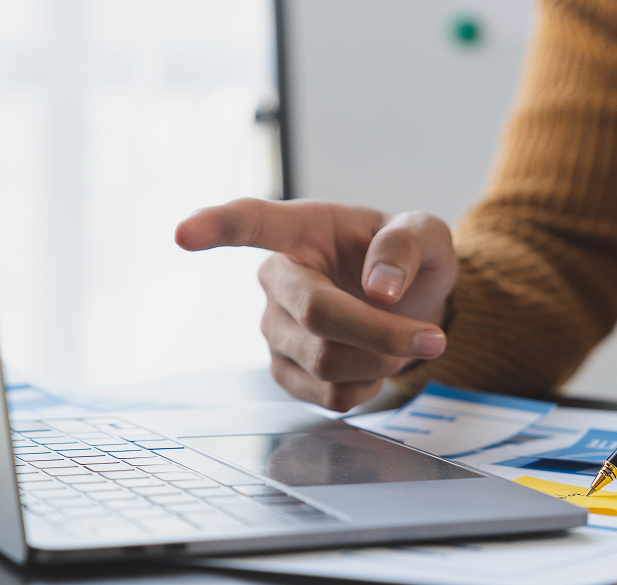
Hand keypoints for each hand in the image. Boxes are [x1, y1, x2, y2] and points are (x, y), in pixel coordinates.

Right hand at [175, 198, 456, 411]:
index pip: (250, 222)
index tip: (183, 233)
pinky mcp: (284, 372)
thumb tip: (379, 288)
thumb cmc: (408, 258)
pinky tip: (375, 363)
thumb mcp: (426, 235)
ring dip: (383, 360)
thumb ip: (407, 245)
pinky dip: (371, 386)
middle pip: (317, 314)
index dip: (216, 226)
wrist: (411, 304)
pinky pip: (330, 395)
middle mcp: (276, 278)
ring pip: (327, 361)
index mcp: (302, 229)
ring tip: (401, 341)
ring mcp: (273, 329)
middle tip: (433, 338)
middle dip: (381, 332)